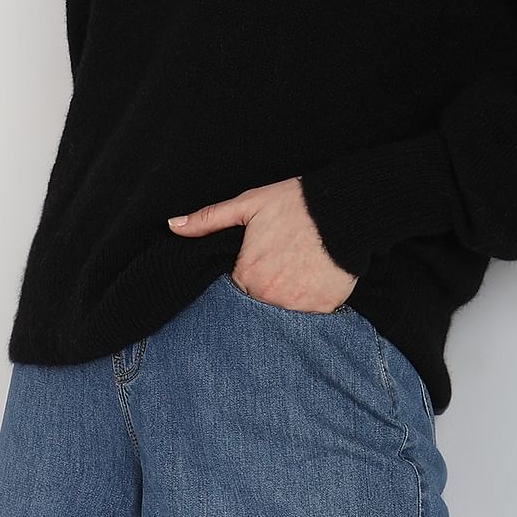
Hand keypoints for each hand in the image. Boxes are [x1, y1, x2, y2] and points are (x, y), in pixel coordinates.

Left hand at [168, 176, 357, 313]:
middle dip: (266, 285)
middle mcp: (270, 298)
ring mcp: (299, 307)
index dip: (247, 271)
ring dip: (288, 293)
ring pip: (284, 308)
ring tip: (299, 265)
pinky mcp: (324, 309)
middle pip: (259, 300)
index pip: (236, 287)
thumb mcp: (247, 204)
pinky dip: (312, 297)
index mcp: (247, 276)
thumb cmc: (294, 204)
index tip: (262, 256)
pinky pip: (311, 312)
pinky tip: (316, 274)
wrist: (344, 210)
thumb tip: (172, 226)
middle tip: (283, 259)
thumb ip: (208, 220)